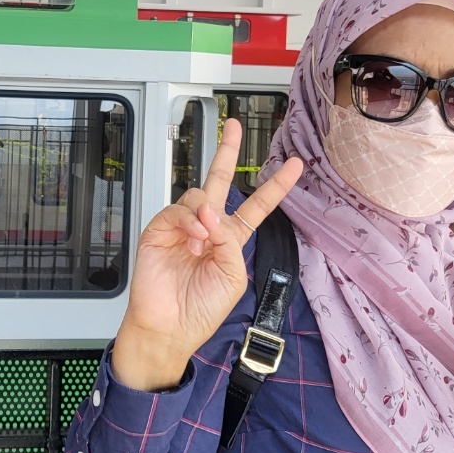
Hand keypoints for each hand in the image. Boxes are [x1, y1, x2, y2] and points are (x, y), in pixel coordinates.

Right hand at [111, 118, 302, 391]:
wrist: (169, 326)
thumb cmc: (201, 309)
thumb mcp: (233, 275)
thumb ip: (229, 240)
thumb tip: (209, 214)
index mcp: (230, 240)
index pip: (255, 207)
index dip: (275, 187)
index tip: (293, 165)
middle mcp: (206, 228)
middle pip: (219, 182)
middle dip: (226, 152)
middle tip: (232, 126)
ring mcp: (183, 227)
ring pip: (199, 196)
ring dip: (207, 212)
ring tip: (205, 237)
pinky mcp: (160, 229)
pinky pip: (178, 210)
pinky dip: (189, 220)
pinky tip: (193, 236)